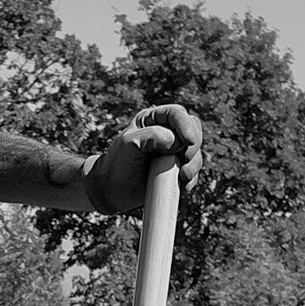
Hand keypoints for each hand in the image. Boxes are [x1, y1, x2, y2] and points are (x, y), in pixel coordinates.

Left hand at [85, 104, 203, 214]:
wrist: (109, 191)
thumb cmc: (116, 164)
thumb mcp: (129, 144)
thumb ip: (152, 136)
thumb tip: (178, 141)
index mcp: (154, 119)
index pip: (176, 114)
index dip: (186, 126)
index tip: (188, 142)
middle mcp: (167, 132)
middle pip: (193, 130)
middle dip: (193, 145)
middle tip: (185, 160)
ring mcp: (173, 151)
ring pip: (195, 151)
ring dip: (194, 164)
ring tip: (183, 177)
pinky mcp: (175, 170)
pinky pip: (192, 170)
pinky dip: (192, 178)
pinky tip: (185, 187)